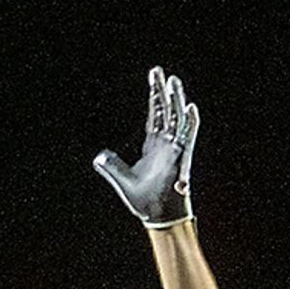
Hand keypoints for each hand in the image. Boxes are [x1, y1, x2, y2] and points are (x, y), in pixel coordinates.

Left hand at [91, 68, 198, 226]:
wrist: (157, 217)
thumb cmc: (144, 201)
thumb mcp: (122, 180)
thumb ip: (112, 166)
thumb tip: (99, 157)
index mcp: (153, 146)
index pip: (155, 115)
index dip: (154, 96)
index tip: (154, 77)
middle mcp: (166, 145)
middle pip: (166, 112)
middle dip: (163, 91)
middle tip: (161, 71)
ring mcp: (174, 150)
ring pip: (177, 119)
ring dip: (176, 101)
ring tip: (174, 82)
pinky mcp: (181, 159)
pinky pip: (187, 138)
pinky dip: (189, 123)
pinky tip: (190, 107)